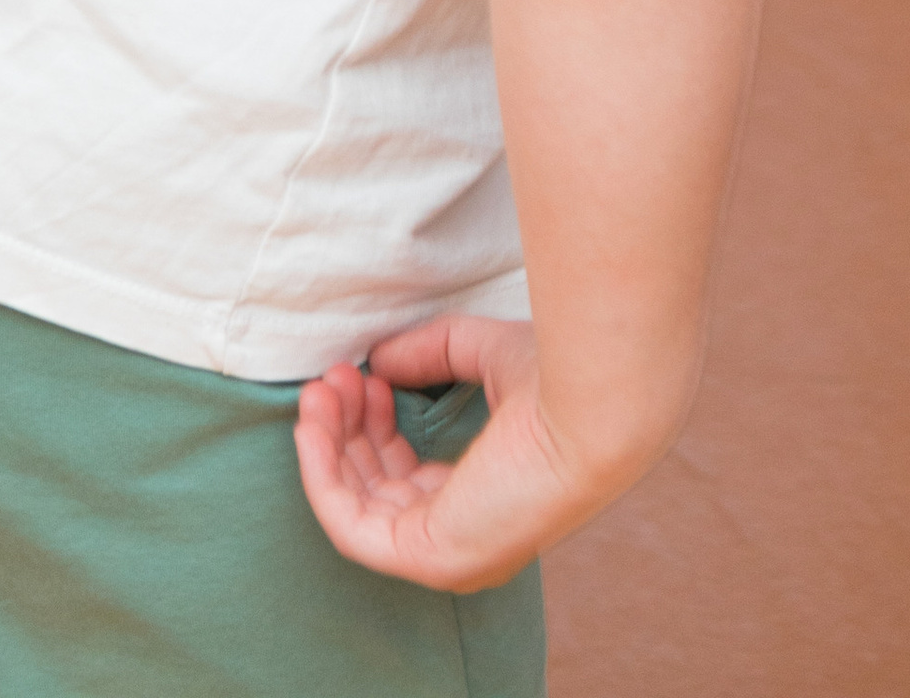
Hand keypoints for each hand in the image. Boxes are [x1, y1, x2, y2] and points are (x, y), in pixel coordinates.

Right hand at [297, 319, 628, 591]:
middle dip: (347, 431)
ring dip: (329, 445)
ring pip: (359, 506)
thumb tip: (379, 358)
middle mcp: (466, 537)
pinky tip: (314, 422)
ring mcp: (447, 555)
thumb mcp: (488, 357)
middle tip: (330, 378)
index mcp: (487, 501)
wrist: (595, 404)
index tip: (361, 373)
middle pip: (379, 490)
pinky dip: (322, 474)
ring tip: (318, 389)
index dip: (377, 425)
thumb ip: (434, 354)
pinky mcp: (429, 556)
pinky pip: (350, 527)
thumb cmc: (563, 381)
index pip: (411, 477)